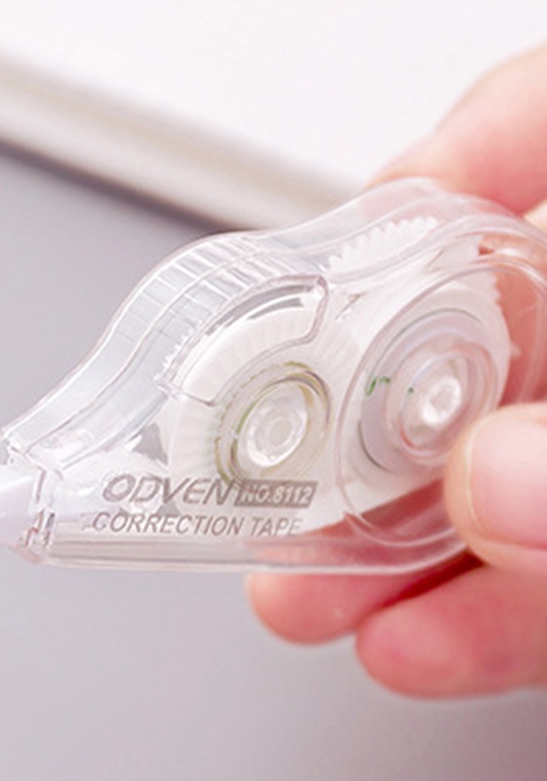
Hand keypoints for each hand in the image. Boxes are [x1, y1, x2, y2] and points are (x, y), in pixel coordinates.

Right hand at [249, 44, 546, 698]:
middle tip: (260, 476)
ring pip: (487, 470)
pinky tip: (412, 649)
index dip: (440, 170)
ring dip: (386, 544)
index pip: (536, 132)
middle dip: (353, 418)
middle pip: (470, 332)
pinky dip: (483, 615)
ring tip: (298, 592)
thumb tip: (495, 483)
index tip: (347, 242)